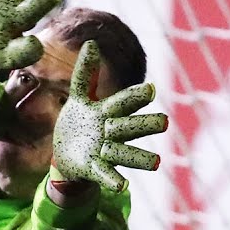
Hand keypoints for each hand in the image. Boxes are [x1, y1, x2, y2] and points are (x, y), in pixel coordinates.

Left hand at [51, 40, 168, 192]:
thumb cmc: (78, 123)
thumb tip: (91, 43)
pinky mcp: (94, 168)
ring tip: (156, 163)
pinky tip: (122, 186)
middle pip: (129, 128)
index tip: (151, 90)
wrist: (65, 155)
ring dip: (139, 158)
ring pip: (124, 153)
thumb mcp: (79, 98)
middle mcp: (110, 132)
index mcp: (106, 112)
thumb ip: (86, 74)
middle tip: (164, 123)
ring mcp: (104, 151)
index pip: (122, 103)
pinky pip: (106, 174)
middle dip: (145, 126)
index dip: (135, 97)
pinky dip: (114, 179)